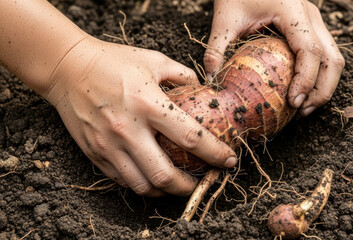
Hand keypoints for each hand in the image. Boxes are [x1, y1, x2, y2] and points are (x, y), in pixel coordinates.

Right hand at [44, 37, 236, 196]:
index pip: (191, 137)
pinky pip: (121, 180)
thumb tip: (202, 86)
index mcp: (148, 104)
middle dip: (188, 186)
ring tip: (175, 185)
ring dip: (164, 191)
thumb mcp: (153, 60)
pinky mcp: (94, 152)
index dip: (215, 153)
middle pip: (164, 175)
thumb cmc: (112, 61)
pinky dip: (141, 184)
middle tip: (200, 182)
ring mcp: (109, 145)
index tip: (228, 161)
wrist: (66, 68)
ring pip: (141, 185)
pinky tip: (150, 177)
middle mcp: (129, 129)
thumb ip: (182, 74)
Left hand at [204, 0, 344, 116]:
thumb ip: (216, 49)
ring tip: (304, 107)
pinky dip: (319, 75)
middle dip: (322, 90)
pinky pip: (325, 54)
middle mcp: (310, 15)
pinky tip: (302, 91)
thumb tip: (211, 82)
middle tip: (301, 112)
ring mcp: (314, 20)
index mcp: (292, 11)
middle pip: (332, 58)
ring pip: (334, 57)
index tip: (293, 103)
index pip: (310, 51)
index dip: (306, 80)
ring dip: (325, 85)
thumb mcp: (224, 18)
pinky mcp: (311, 26)